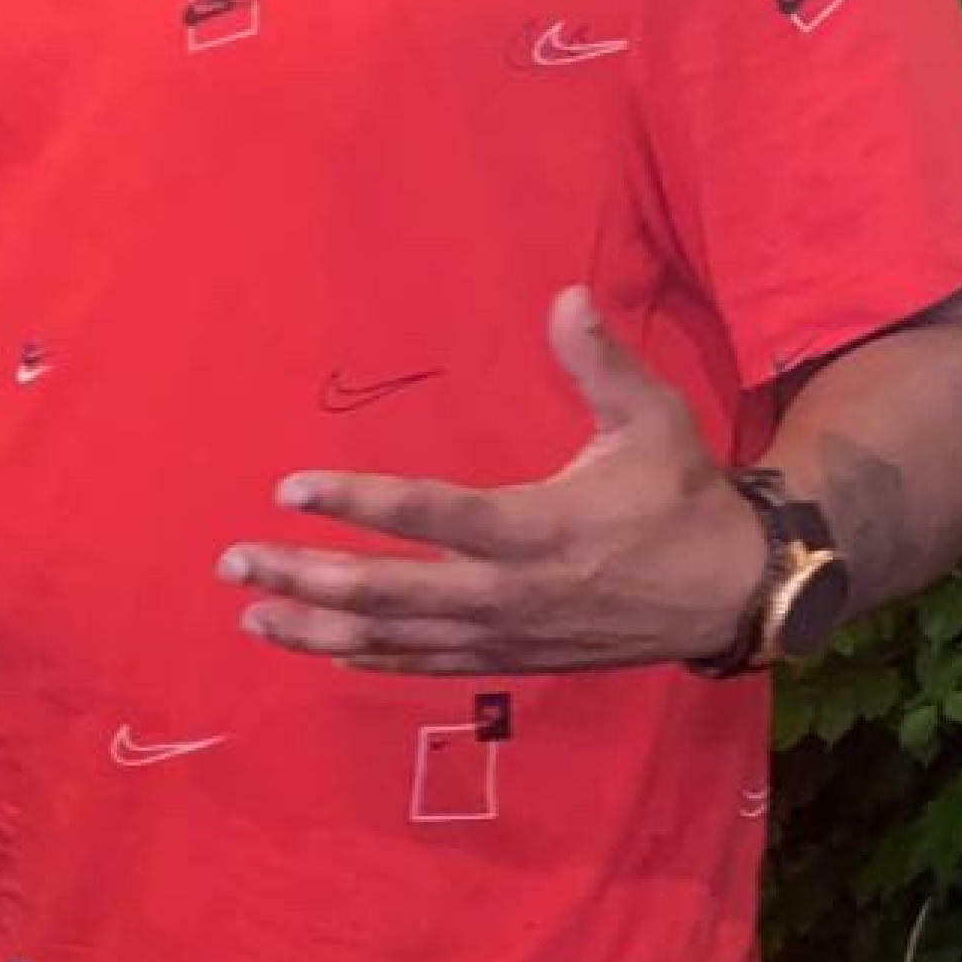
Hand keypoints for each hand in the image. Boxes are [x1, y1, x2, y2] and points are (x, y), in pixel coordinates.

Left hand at [217, 288, 766, 675]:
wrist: (726, 593)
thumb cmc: (683, 497)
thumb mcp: (652, 420)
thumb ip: (601, 362)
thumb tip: (565, 296)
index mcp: (535, 528)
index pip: (428, 515)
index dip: (356, 504)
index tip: (289, 489)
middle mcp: (506, 592)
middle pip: (387, 590)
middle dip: (305, 574)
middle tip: (234, 559)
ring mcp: (503, 636)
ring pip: (393, 639)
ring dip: (317, 627)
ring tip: (252, 613)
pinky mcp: (508, 661)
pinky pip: (423, 666)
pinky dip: (367, 659)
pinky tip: (319, 649)